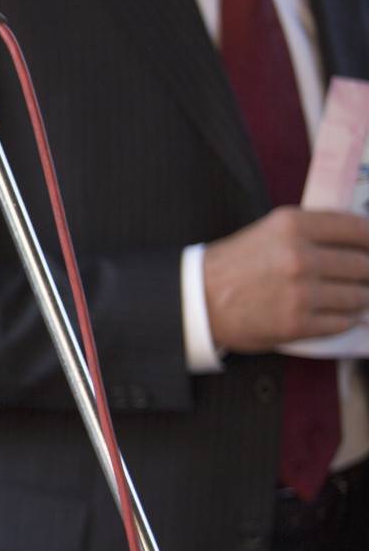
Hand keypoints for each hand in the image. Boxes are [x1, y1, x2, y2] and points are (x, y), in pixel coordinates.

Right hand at [204, 208, 368, 352]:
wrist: (198, 299)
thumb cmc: (235, 265)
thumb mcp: (271, 231)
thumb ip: (314, 231)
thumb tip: (362, 242)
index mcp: (293, 226)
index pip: (358, 229)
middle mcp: (300, 257)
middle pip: (364, 265)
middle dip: (367, 272)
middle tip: (362, 276)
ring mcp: (300, 293)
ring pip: (358, 296)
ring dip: (361, 298)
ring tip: (354, 297)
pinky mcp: (297, 324)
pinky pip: (342, 322)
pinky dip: (347, 320)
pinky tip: (342, 315)